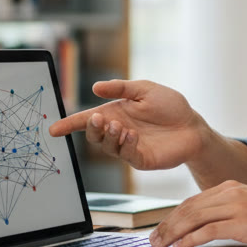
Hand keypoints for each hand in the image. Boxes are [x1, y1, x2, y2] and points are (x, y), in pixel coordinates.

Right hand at [48, 80, 204, 170]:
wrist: (193, 126)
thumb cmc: (170, 106)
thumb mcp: (145, 90)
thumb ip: (121, 89)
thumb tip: (95, 88)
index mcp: (116, 113)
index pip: (87, 120)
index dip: (69, 125)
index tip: (53, 129)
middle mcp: (118, 131)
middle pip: (93, 135)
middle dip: (90, 128)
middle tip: (98, 117)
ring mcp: (128, 147)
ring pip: (106, 147)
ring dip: (108, 136)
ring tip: (118, 126)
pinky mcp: (141, 158)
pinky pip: (126, 155)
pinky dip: (125, 145)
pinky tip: (132, 135)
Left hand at [148, 181, 246, 246]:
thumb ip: (229, 214)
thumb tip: (204, 231)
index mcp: (230, 188)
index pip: (192, 202)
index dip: (172, 217)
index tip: (161, 230)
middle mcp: (230, 193)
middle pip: (188, 209)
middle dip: (166, 226)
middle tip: (153, 241)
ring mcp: (236, 207)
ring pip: (193, 218)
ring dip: (173, 233)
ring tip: (160, 246)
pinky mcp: (243, 223)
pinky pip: (209, 230)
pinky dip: (191, 239)